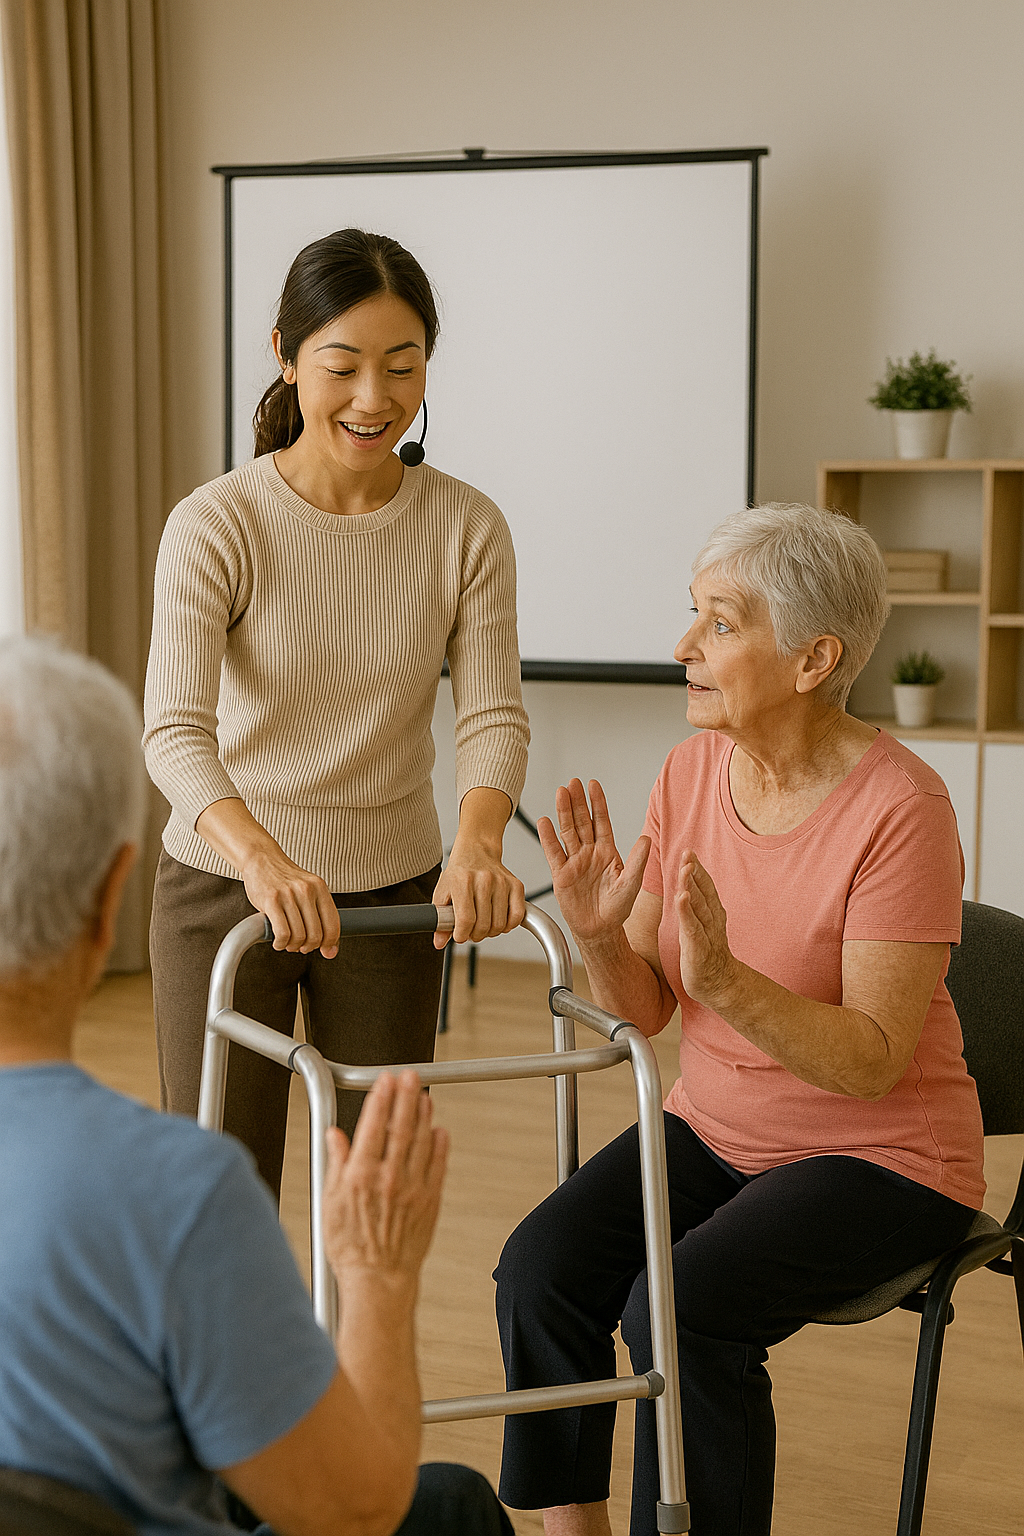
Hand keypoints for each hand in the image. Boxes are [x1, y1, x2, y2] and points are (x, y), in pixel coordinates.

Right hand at [241, 846, 340, 957]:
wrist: (262, 859)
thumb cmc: (284, 879)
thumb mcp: (308, 890)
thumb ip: (319, 915)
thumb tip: (330, 949)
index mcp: (320, 887)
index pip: (333, 923)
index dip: (330, 943)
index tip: (326, 950)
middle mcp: (306, 890)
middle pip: (316, 934)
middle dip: (309, 947)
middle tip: (302, 946)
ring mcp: (288, 895)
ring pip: (299, 936)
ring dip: (293, 946)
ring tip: (289, 943)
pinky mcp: (271, 900)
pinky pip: (282, 933)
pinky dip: (281, 943)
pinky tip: (279, 941)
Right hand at [322, 1070, 448, 1284]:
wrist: (378, 1280)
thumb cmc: (351, 1247)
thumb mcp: (331, 1202)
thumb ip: (336, 1164)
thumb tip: (334, 1136)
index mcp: (361, 1176)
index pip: (373, 1126)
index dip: (381, 1099)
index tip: (385, 1081)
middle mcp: (389, 1178)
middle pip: (401, 1127)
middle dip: (406, 1096)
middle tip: (410, 1076)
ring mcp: (413, 1188)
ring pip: (421, 1141)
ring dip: (423, 1115)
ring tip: (424, 1095)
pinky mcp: (430, 1200)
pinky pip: (438, 1165)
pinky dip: (439, 1145)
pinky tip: (438, 1130)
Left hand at [432, 844, 525, 948]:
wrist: (477, 851)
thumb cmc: (459, 873)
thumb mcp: (443, 892)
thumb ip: (439, 918)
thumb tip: (440, 942)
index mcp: (462, 881)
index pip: (466, 919)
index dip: (462, 935)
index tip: (460, 936)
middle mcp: (484, 880)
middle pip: (483, 925)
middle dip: (475, 935)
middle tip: (471, 931)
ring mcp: (502, 882)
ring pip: (500, 924)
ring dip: (491, 932)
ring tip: (483, 925)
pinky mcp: (516, 885)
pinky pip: (517, 916)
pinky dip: (508, 925)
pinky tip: (499, 921)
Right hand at [537, 778, 649, 945]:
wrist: (600, 930)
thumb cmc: (618, 909)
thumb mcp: (632, 883)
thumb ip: (638, 860)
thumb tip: (646, 838)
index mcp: (608, 852)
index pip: (601, 822)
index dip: (597, 803)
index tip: (593, 785)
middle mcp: (590, 853)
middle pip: (582, 822)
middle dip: (577, 802)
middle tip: (573, 782)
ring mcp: (574, 862)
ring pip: (567, 832)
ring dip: (563, 812)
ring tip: (560, 793)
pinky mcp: (560, 874)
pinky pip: (553, 852)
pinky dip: (548, 837)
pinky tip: (545, 821)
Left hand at [676, 852, 737, 1007]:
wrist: (719, 985)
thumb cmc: (707, 954)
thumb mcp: (700, 926)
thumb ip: (696, 908)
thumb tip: (686, 888)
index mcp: (712, 914)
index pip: (705, 887)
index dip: (698, 870)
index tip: (689, 852)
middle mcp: (711, 920)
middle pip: (703, 891)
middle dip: (695, 872)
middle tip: (688, 853)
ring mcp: (706, 933)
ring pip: (699, 906)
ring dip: (692, 886)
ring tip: (685, 869)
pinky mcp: (698, 948)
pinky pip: (692, 927)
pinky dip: (687, 912)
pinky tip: (681, 899)